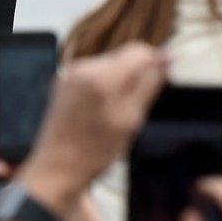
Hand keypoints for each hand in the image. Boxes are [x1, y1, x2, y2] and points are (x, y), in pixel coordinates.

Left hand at [16, 42, 168, 214]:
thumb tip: (164, 60)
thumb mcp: (131, 119)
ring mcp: (70, 75)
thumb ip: (149, 85)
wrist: (57, 169)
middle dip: (138, 76)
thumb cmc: (91, 152)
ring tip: (119, 112)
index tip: (165, 80)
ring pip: (111, 66)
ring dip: (122, 82)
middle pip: (124, 57)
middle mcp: (81, 69)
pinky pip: (96, 75)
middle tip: (139, 107)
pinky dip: (107, 87)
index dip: (156, 63)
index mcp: (99, 77)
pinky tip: (105, 111)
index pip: (138, 51)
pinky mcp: (65, 83)